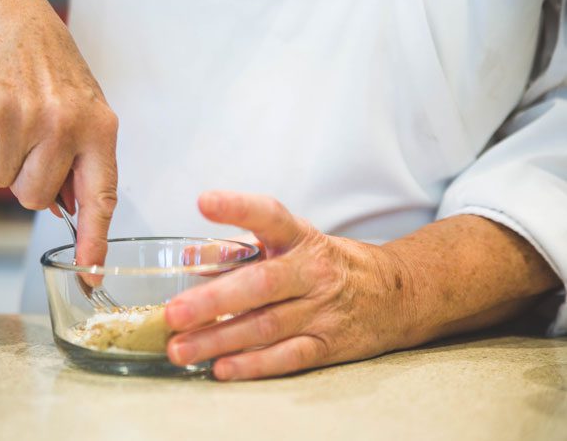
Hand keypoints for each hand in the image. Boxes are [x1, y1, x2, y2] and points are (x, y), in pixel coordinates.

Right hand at [0, 0, 117, 268]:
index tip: (91, 274)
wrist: (13, 21)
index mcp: (101, 131)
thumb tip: (72, 218)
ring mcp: (27, 117)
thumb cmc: (53, 76)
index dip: (94, 241)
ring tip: (14, 121)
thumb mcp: (86, 115)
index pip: (101, 198)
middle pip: (35, 198)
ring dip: (2, 158)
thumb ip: (83, 165)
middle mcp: (67, 125)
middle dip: (27, 180)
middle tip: (30, 144)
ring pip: (2, 181)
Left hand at [164, 191, 416, 379]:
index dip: (237, 208)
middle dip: (214, 300)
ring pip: (267, 326)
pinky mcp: (329, 344)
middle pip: (261, 285)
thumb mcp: (294, 244)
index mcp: (301, 238)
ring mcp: (322, 310)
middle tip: (174, 313)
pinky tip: (222, 368)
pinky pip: (288, 356)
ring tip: (181, 348)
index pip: (269, 216)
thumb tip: (192, 257)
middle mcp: (312, 272)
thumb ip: (244, 250)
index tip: (204, 202)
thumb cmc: (329, 265)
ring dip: (220, 339)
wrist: (394, 294)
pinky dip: (254, 364)